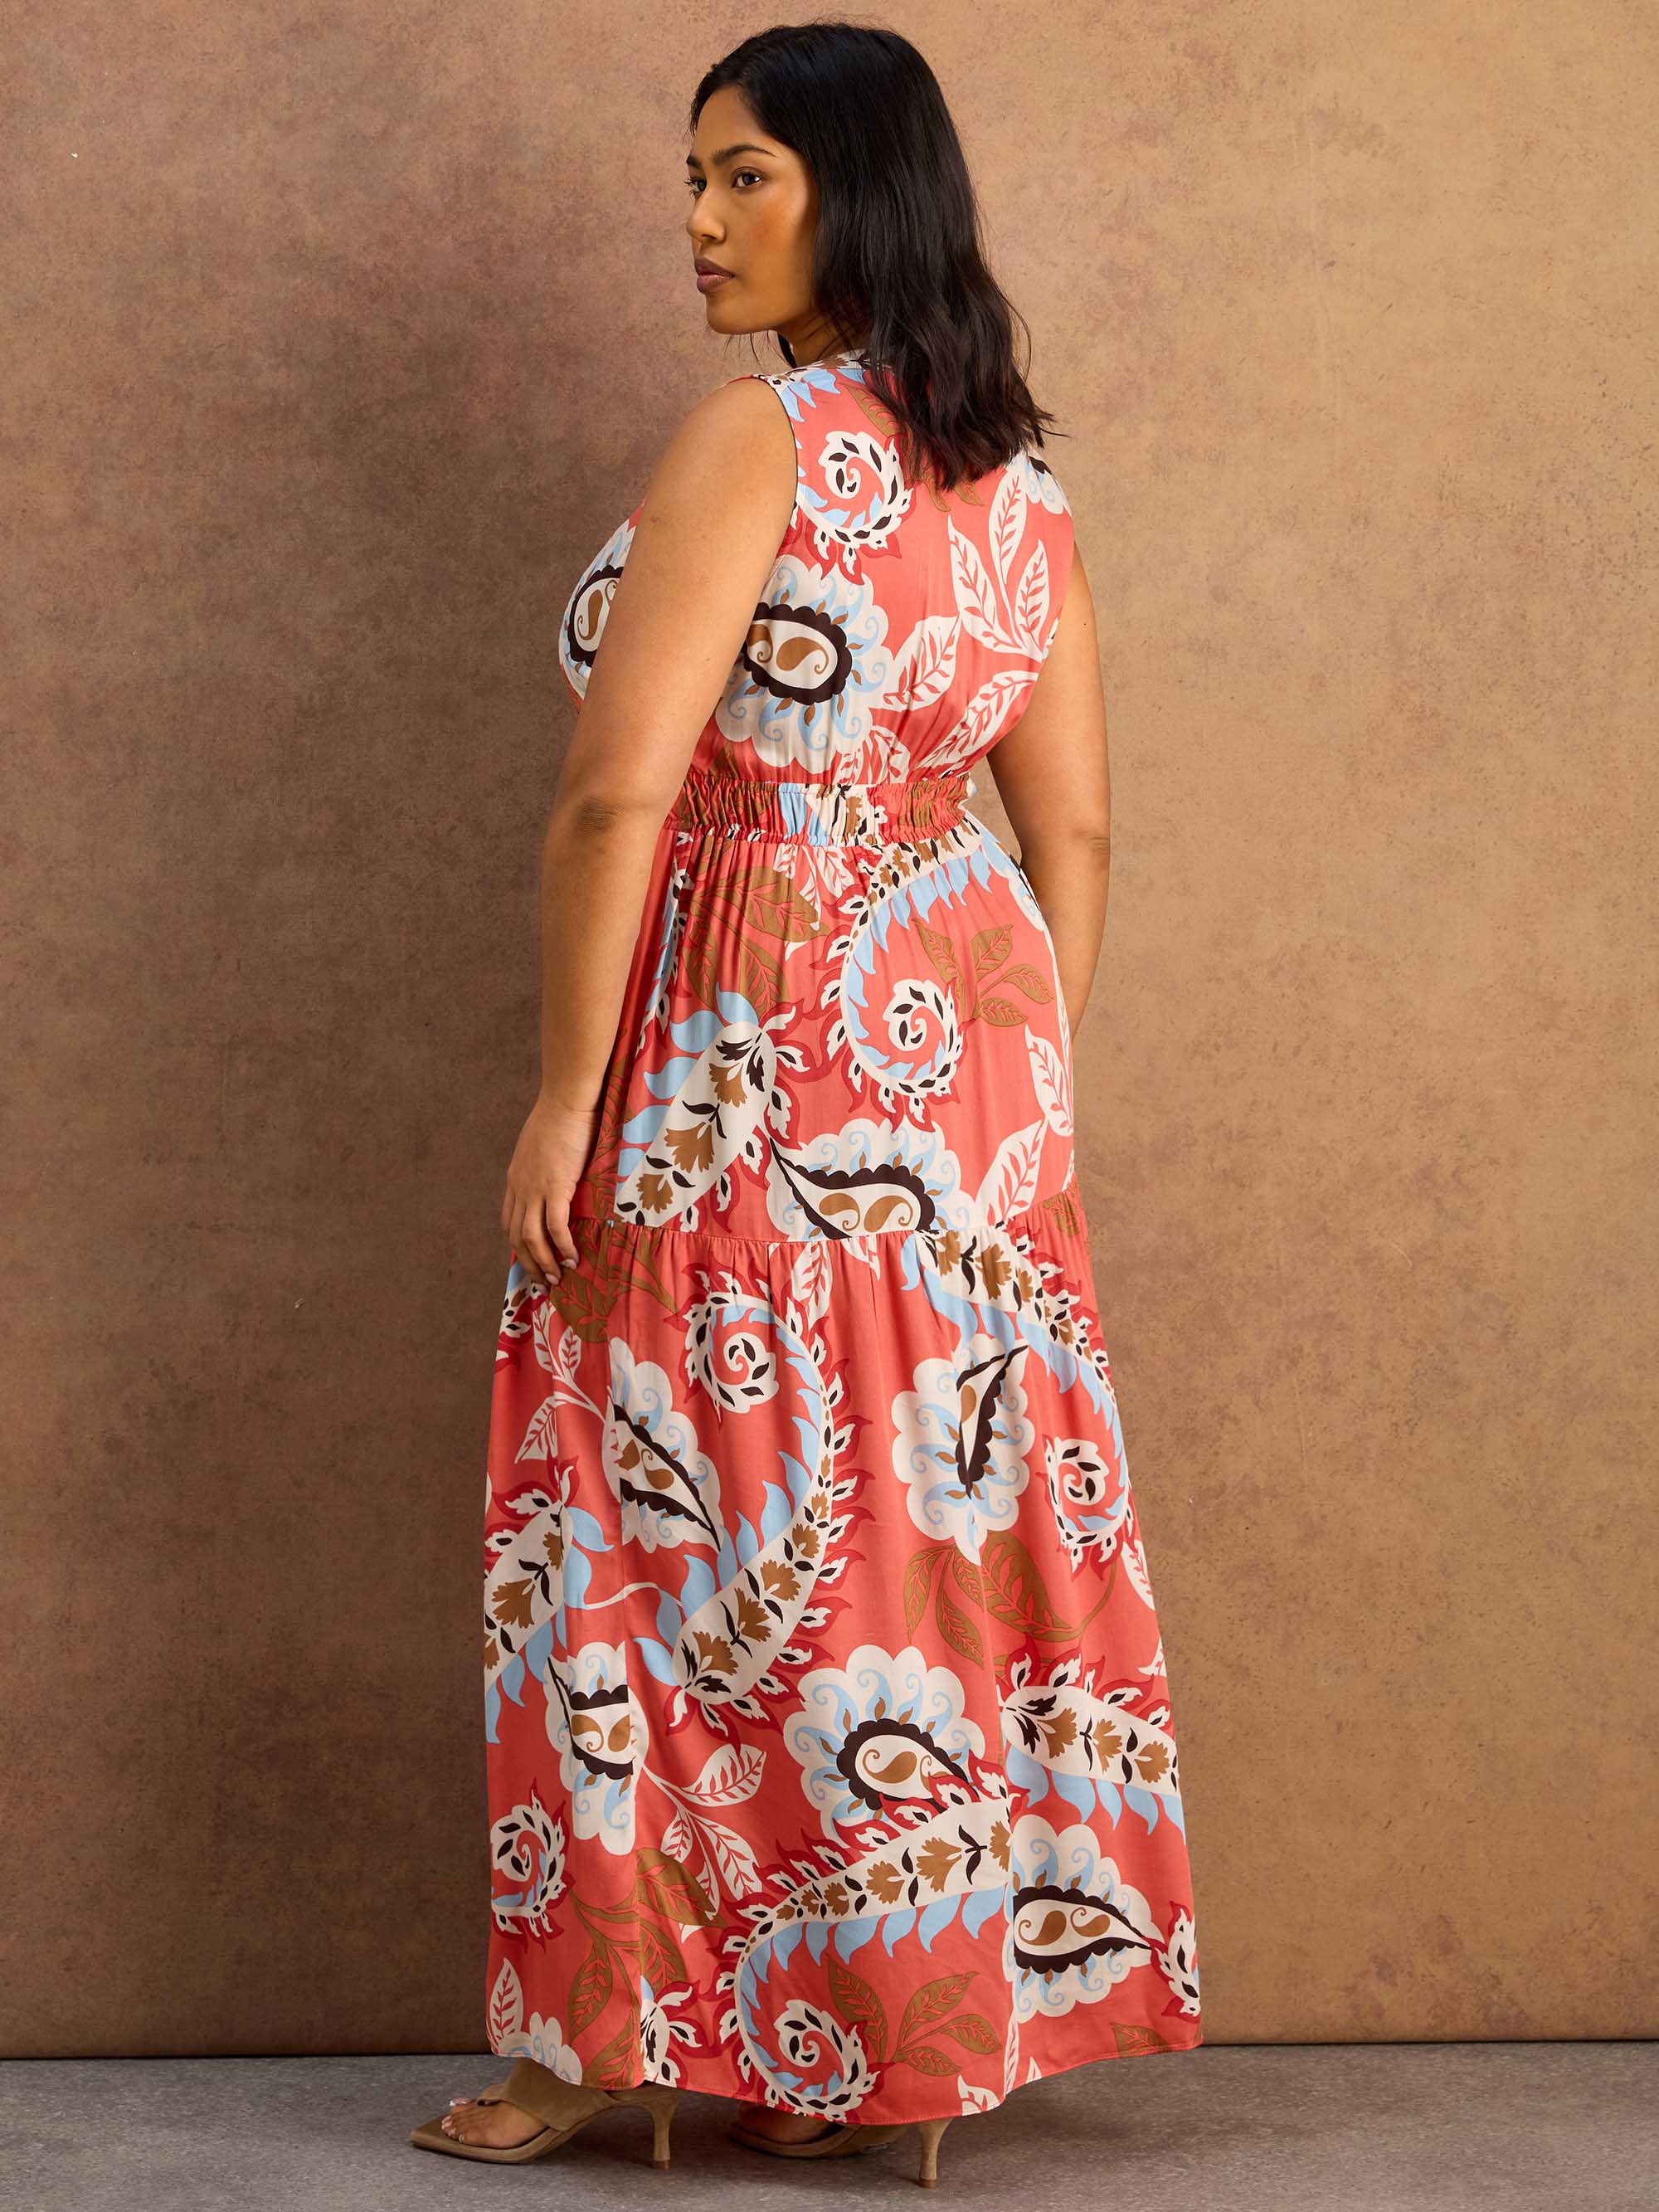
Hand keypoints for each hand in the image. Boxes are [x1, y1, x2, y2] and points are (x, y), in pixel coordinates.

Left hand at [500, 1093, 599, 1288]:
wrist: (566, 1100)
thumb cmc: (560, 1116)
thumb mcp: (541, 1145)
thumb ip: (543, 1164)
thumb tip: (557, 1173)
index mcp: (515, 1178)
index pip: (509, 1221)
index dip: (518, 1245)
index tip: (531, 1259)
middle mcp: (520, 1187)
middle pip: (517, 1236)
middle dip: (529, 1262)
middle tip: (544, 1280)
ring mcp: (535, 1189)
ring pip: (531, 1238)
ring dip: (544, 1262)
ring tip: (557, 1278)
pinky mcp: (556, 1187)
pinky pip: (555, 1227)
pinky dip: (562, 1247)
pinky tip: (572, 1259)